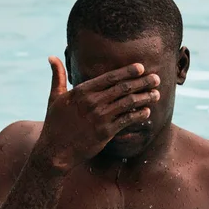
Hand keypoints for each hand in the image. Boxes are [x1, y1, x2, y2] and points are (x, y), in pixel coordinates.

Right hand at [34, 56, 159, 172]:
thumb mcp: (54, 97)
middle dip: (142, 82)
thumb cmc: (55, 123)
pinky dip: (139, 115)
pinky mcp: (105, 132)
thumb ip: (58, 76)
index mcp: (81, 91)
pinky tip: (147, 112)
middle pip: (123, 88)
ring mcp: (100, 117)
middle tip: (156, 78)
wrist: (55, 151)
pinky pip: (127, 120)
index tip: (141, 67)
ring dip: (145, 97)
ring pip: (128, 103)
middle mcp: (92, 102)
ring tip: (156, 94)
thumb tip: (51, 57)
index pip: (109, 77)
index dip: (127, 71)